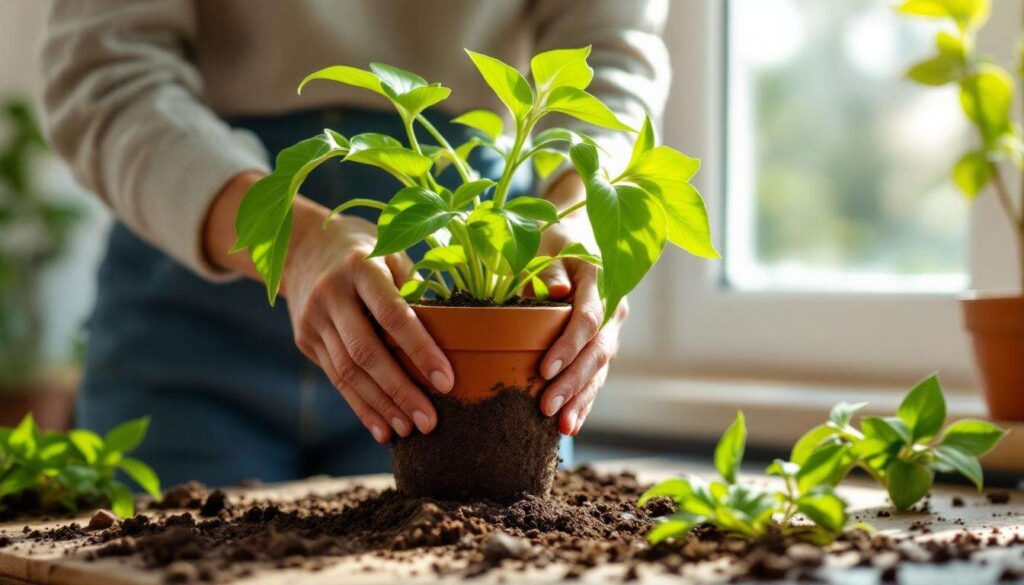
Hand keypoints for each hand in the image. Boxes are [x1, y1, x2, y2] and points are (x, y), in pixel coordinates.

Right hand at [202, 173, 453, 444]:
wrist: (302, 246)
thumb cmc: (368, 252)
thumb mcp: (392, 253)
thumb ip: (415, 289)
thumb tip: (453, 334)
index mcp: (362, 267)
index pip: (393, 315)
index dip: (421, 351)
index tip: (446, 382)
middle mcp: (331, 293)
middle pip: (367, 351)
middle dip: (401, 390)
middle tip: (430, 421)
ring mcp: (313, 318)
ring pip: (348, 372)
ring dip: (381, 406)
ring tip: (410, 429)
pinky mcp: (304, 339)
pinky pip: (335, 379)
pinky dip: (361, 406)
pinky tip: (382, 429)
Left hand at [534, 173, 627, 435]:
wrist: (577, 233)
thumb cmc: (550, 238)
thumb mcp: (543, 243)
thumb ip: (546, 268)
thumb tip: (557, 290)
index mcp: (599, 277)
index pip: (588, 317)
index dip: (569, 346)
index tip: (544, 370)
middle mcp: (612, 305)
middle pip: (597, 350)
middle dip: (573, 382)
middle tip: (547, 408)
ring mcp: (612, 327)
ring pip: (601, 368)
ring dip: (582, 398)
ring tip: (562, 427)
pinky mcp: (604, 342)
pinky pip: (597, 374)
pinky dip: (584, 399)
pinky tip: (570, 425)